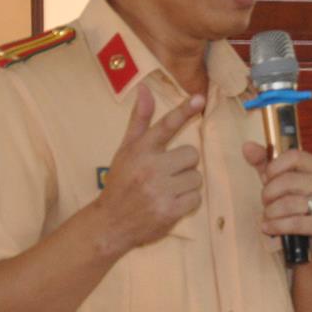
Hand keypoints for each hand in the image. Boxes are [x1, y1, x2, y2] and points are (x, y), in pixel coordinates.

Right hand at [90, 85, 204, 253]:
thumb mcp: (126, 150)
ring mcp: (160, 190)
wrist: (111, 223)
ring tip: (167, 190)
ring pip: (196, 177)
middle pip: (192, 154)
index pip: (165, 126)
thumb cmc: (121, 182)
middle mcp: (149, 168)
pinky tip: (171, 203)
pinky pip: (196, 198)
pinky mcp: (169, 210)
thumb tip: (145, 88)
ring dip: (187, 184)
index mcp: (140, 150)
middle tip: (166, 174)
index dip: (184, 111)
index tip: (200, 98)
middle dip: (184, 165)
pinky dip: (188, 202)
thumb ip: (138, 120)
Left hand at [242, 142, 311, 255]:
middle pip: (288, 181)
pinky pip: (295, 223)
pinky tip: (268, 228)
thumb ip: (264, 163)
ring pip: (289, 204)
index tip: (267, 178)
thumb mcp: (279, 181)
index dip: (273, 167)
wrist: (310, 240)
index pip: (294, 156)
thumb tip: (247, 146)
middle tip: (265, 202)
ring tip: (268, 217)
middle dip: (268, 193)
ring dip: (271, 212)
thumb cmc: (294, 206)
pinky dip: (276, 226)